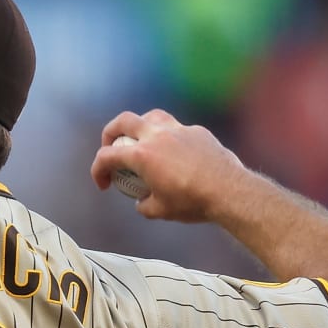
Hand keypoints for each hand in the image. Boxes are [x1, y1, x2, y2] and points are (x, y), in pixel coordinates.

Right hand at [88, 109, 251, 223]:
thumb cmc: (192, 202)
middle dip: (110, 134)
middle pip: (124, 121)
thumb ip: (144, 204)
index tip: (103, 184)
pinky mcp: (198, 132)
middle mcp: (157, 136)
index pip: (107, 156)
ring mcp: (179, 130)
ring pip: (151, 116)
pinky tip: (175, 154)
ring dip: (140, 127)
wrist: (229, 192)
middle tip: (111, 148)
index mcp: (142, 155)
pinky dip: (169, 138)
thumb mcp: (160, 210)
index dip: (98, 170)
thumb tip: (142, 201)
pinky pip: (177, 129)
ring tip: (141, 142)